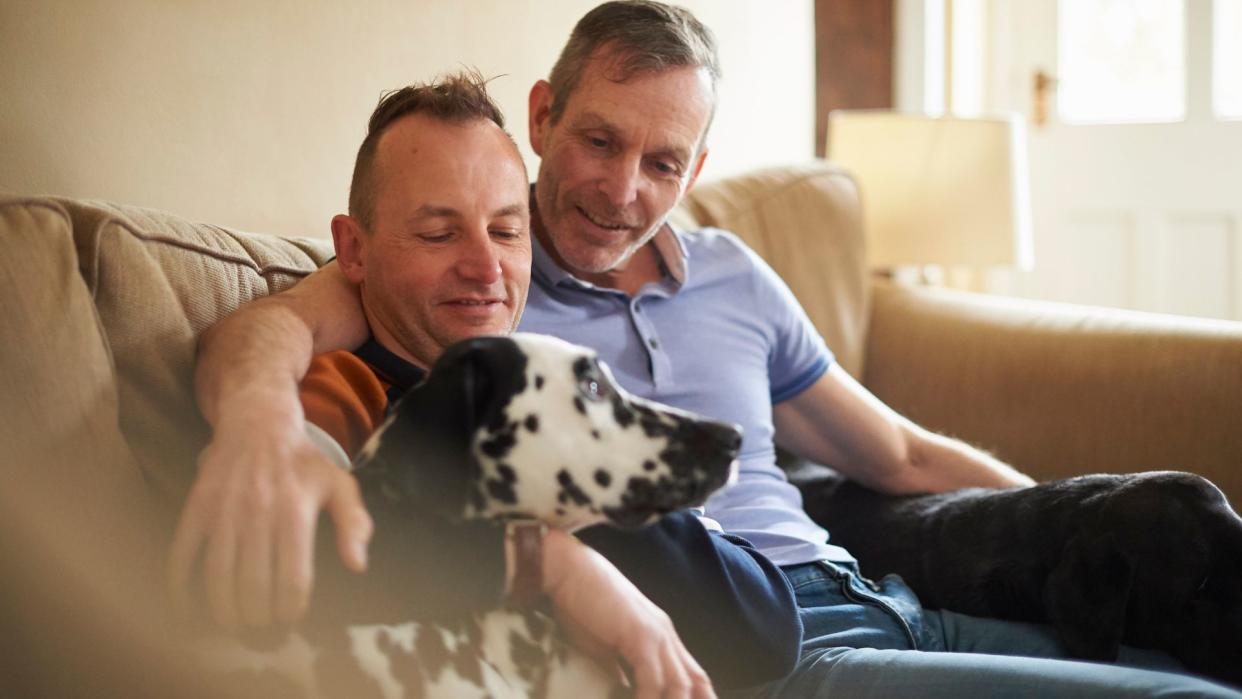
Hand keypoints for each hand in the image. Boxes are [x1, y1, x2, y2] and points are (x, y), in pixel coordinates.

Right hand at [168, 402, 372, 628]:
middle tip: (263, 629)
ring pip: (217, 577)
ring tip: (235, 626)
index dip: (291, 609)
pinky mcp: (196, 509)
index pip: (292, 578)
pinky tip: (188, 609)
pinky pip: (181, 555)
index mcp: (295, 512)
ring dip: (224, 611)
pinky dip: (180, 587)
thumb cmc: (303, 463)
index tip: (291, 618)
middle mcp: (257, 513)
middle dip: (259, 618)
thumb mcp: (340, 485)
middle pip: (254, 585)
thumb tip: (357, 566)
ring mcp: (223, 512)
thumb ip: (353, 524)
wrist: (257, 423)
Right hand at [541, 529, 714, 698]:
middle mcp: (665, 633)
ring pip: (680, 685)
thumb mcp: (602, 645)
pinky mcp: (641, 636)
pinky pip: (653, 680)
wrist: (567, 570)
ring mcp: (656, 634)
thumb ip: (619, 666)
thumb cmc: (578, 603)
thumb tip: (626, 687)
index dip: (699, 696)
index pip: (693, 674)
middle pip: (696, 680)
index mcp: (660, 634)